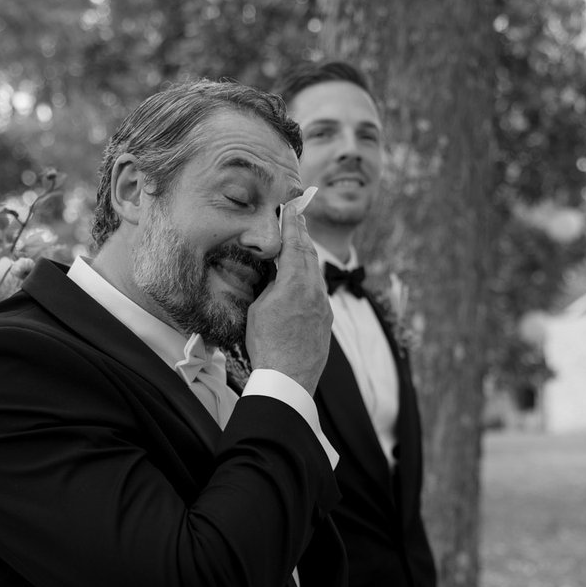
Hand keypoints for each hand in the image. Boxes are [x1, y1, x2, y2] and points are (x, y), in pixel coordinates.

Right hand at [245, 189, 329, 394]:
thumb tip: (276, 273)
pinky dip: (310, 278)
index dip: (292, 223)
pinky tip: (304, 279)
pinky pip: (319, 292)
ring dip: (307, 256)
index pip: (294, 245)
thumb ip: (271, 285)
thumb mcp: (259, 309)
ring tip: (299, 244)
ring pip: (315, 273)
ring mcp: (323, 307)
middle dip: (302, 234)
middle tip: (298, 216)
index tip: (292, 206)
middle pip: (309, 255)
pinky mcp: (327, 321)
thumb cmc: (267, 346)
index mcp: (295, 283)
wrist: (289, 379)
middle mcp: (314, 291)